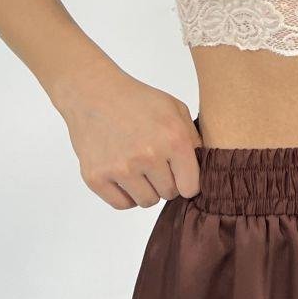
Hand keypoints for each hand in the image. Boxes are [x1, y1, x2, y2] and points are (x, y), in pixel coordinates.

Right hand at [55, 64, 201, 209]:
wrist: (94, 94)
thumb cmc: (138, 101)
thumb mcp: (176, 109)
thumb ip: (193, 140)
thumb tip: (203, 170)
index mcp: (173, 139)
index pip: (191, 187)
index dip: (187, 181)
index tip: (180, 174)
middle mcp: (148, 156)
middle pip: (168, 194)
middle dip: (166, 181)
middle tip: (155, 163)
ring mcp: (121, 168)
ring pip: (146, 201)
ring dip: (146, 189)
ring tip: (139, 166)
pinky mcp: (96, 177)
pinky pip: (122, 204)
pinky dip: (126, 194)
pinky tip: (125, 175)